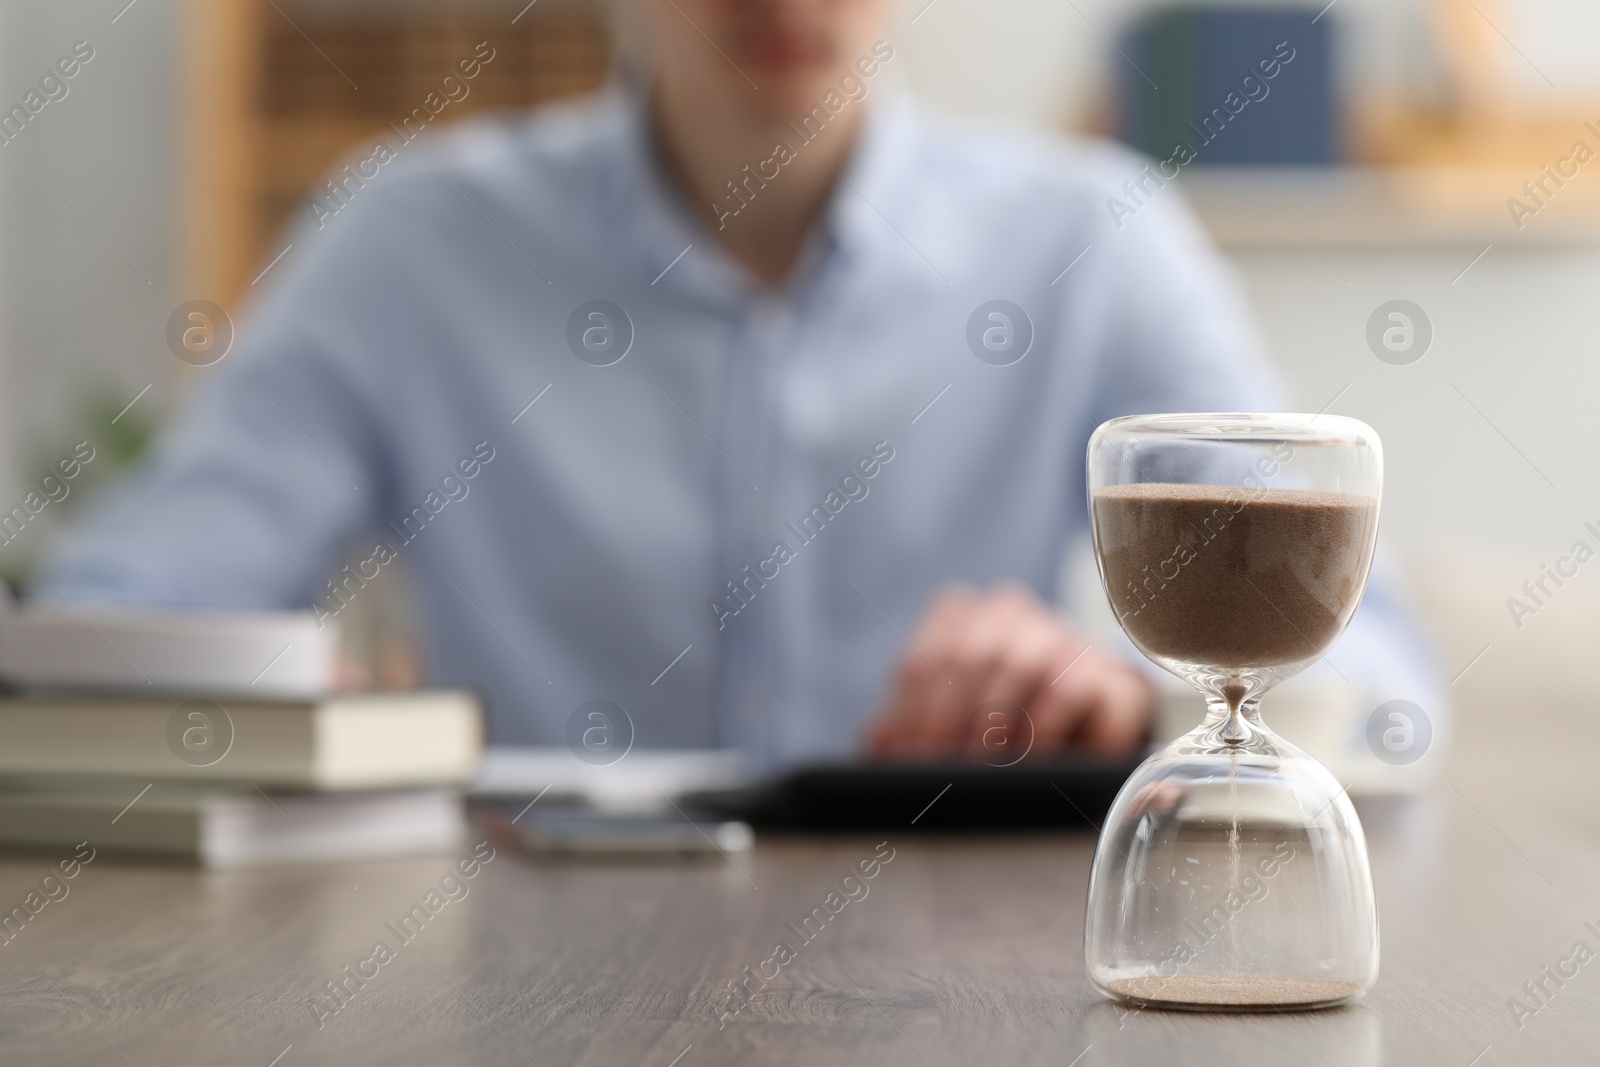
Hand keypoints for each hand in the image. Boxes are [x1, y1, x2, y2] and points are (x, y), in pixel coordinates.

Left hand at [865, 583, 1154, 760]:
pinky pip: (1077, 690)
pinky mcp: (1111, 674)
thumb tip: (876, 746)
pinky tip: (1033, 759)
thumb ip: (909, 722)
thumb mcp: (948, 716)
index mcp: (965, 616)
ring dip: (996, 723)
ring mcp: (1066, 638)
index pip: (927, 660)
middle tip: (939, 772)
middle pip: (971, 659)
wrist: (1089, 721)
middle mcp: (1014, 615)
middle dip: (948, 721)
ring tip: (982, 768)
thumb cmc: (1001, 719)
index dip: (910, 715)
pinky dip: (1049, 728)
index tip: (904, 761)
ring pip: (1023, 666)